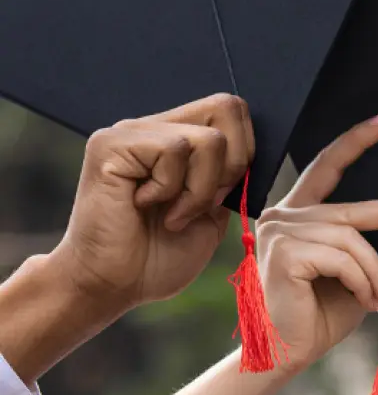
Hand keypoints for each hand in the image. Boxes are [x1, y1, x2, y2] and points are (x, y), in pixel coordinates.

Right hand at [51, 93, 254, 314]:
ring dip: (200, 189)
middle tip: (204, 203)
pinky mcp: (111, 144)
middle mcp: (155, 127)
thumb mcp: (213, 215)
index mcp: (179, 138)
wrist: (111, 287)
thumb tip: (250, 151)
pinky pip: (174, 149)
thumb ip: (231, 179)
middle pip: (227, 107)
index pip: (232, 111)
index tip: (221, 196)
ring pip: (209, 139)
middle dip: (233, 165)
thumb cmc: (157, 257)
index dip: (244, 153)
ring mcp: (131, 132)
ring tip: (170, 214)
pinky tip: (143, 205)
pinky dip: (171, 188)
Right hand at [256, 111, 377, 370]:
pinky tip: (363, 301)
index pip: (325, 167)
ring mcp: (278, 233)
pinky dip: (362, 281)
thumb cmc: (316, 316)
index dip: (354, 142)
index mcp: (296, 215)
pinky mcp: (282, 253)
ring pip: (351, 239)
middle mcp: (281, 216)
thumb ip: (362, 243)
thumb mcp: (350, 272)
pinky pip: (341, 258)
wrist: (285, 354)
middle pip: (349, 209)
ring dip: (376, 273)